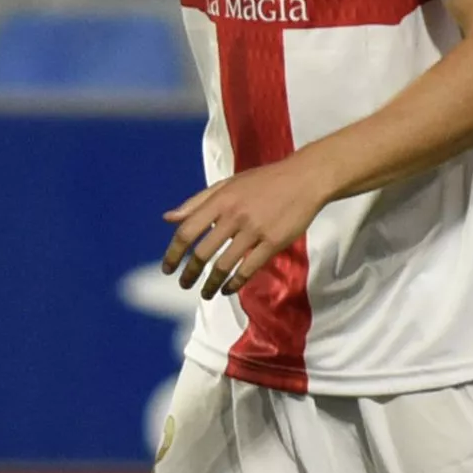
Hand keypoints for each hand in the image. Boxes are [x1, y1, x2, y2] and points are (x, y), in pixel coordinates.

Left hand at [160, 162, 330, 299]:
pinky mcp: (273, 242)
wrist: (304, 179)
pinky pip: (249, 269)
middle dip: (190, 273)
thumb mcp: (227, 184)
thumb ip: (196, 202)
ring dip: (211, 284)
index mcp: (220, 200)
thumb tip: (167, 219)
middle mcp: (233, 216)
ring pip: (224, 265)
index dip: (173, 253)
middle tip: (184, 284)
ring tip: (205, 293)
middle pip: (203, 252)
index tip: (168, 268)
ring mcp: (254, 230)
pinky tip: (228, 289)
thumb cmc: (263, 181)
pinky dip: (235, 283)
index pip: (187, 231)